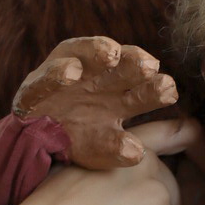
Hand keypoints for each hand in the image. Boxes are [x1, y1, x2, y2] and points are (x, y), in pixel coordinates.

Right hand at [9, 115, 194, 204]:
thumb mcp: (79, 162)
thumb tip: (123, 172)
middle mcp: (154, 169)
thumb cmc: (47, 204)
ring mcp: (161, 201)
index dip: (199, 146)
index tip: (203, 158)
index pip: (183, 133)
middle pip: (170, 191)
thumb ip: (111, 157)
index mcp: (133, 146)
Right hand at [13, 36, 178, 168]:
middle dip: (136, 64)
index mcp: (120, 98)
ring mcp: (69, 76)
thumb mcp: (101, 150)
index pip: (142, 89)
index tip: (169, 90)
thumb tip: (138, 153)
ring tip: (112, 55)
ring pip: (88, 56)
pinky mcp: (38, 83)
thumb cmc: (77, 141)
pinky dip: (58, 72)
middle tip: (150, 66)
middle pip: (122, 67)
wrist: (36, 143)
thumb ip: (119, 150)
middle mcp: (99, 80)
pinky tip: (71, 73)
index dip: (154, 89)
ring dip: (100, 51)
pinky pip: (48, 75)